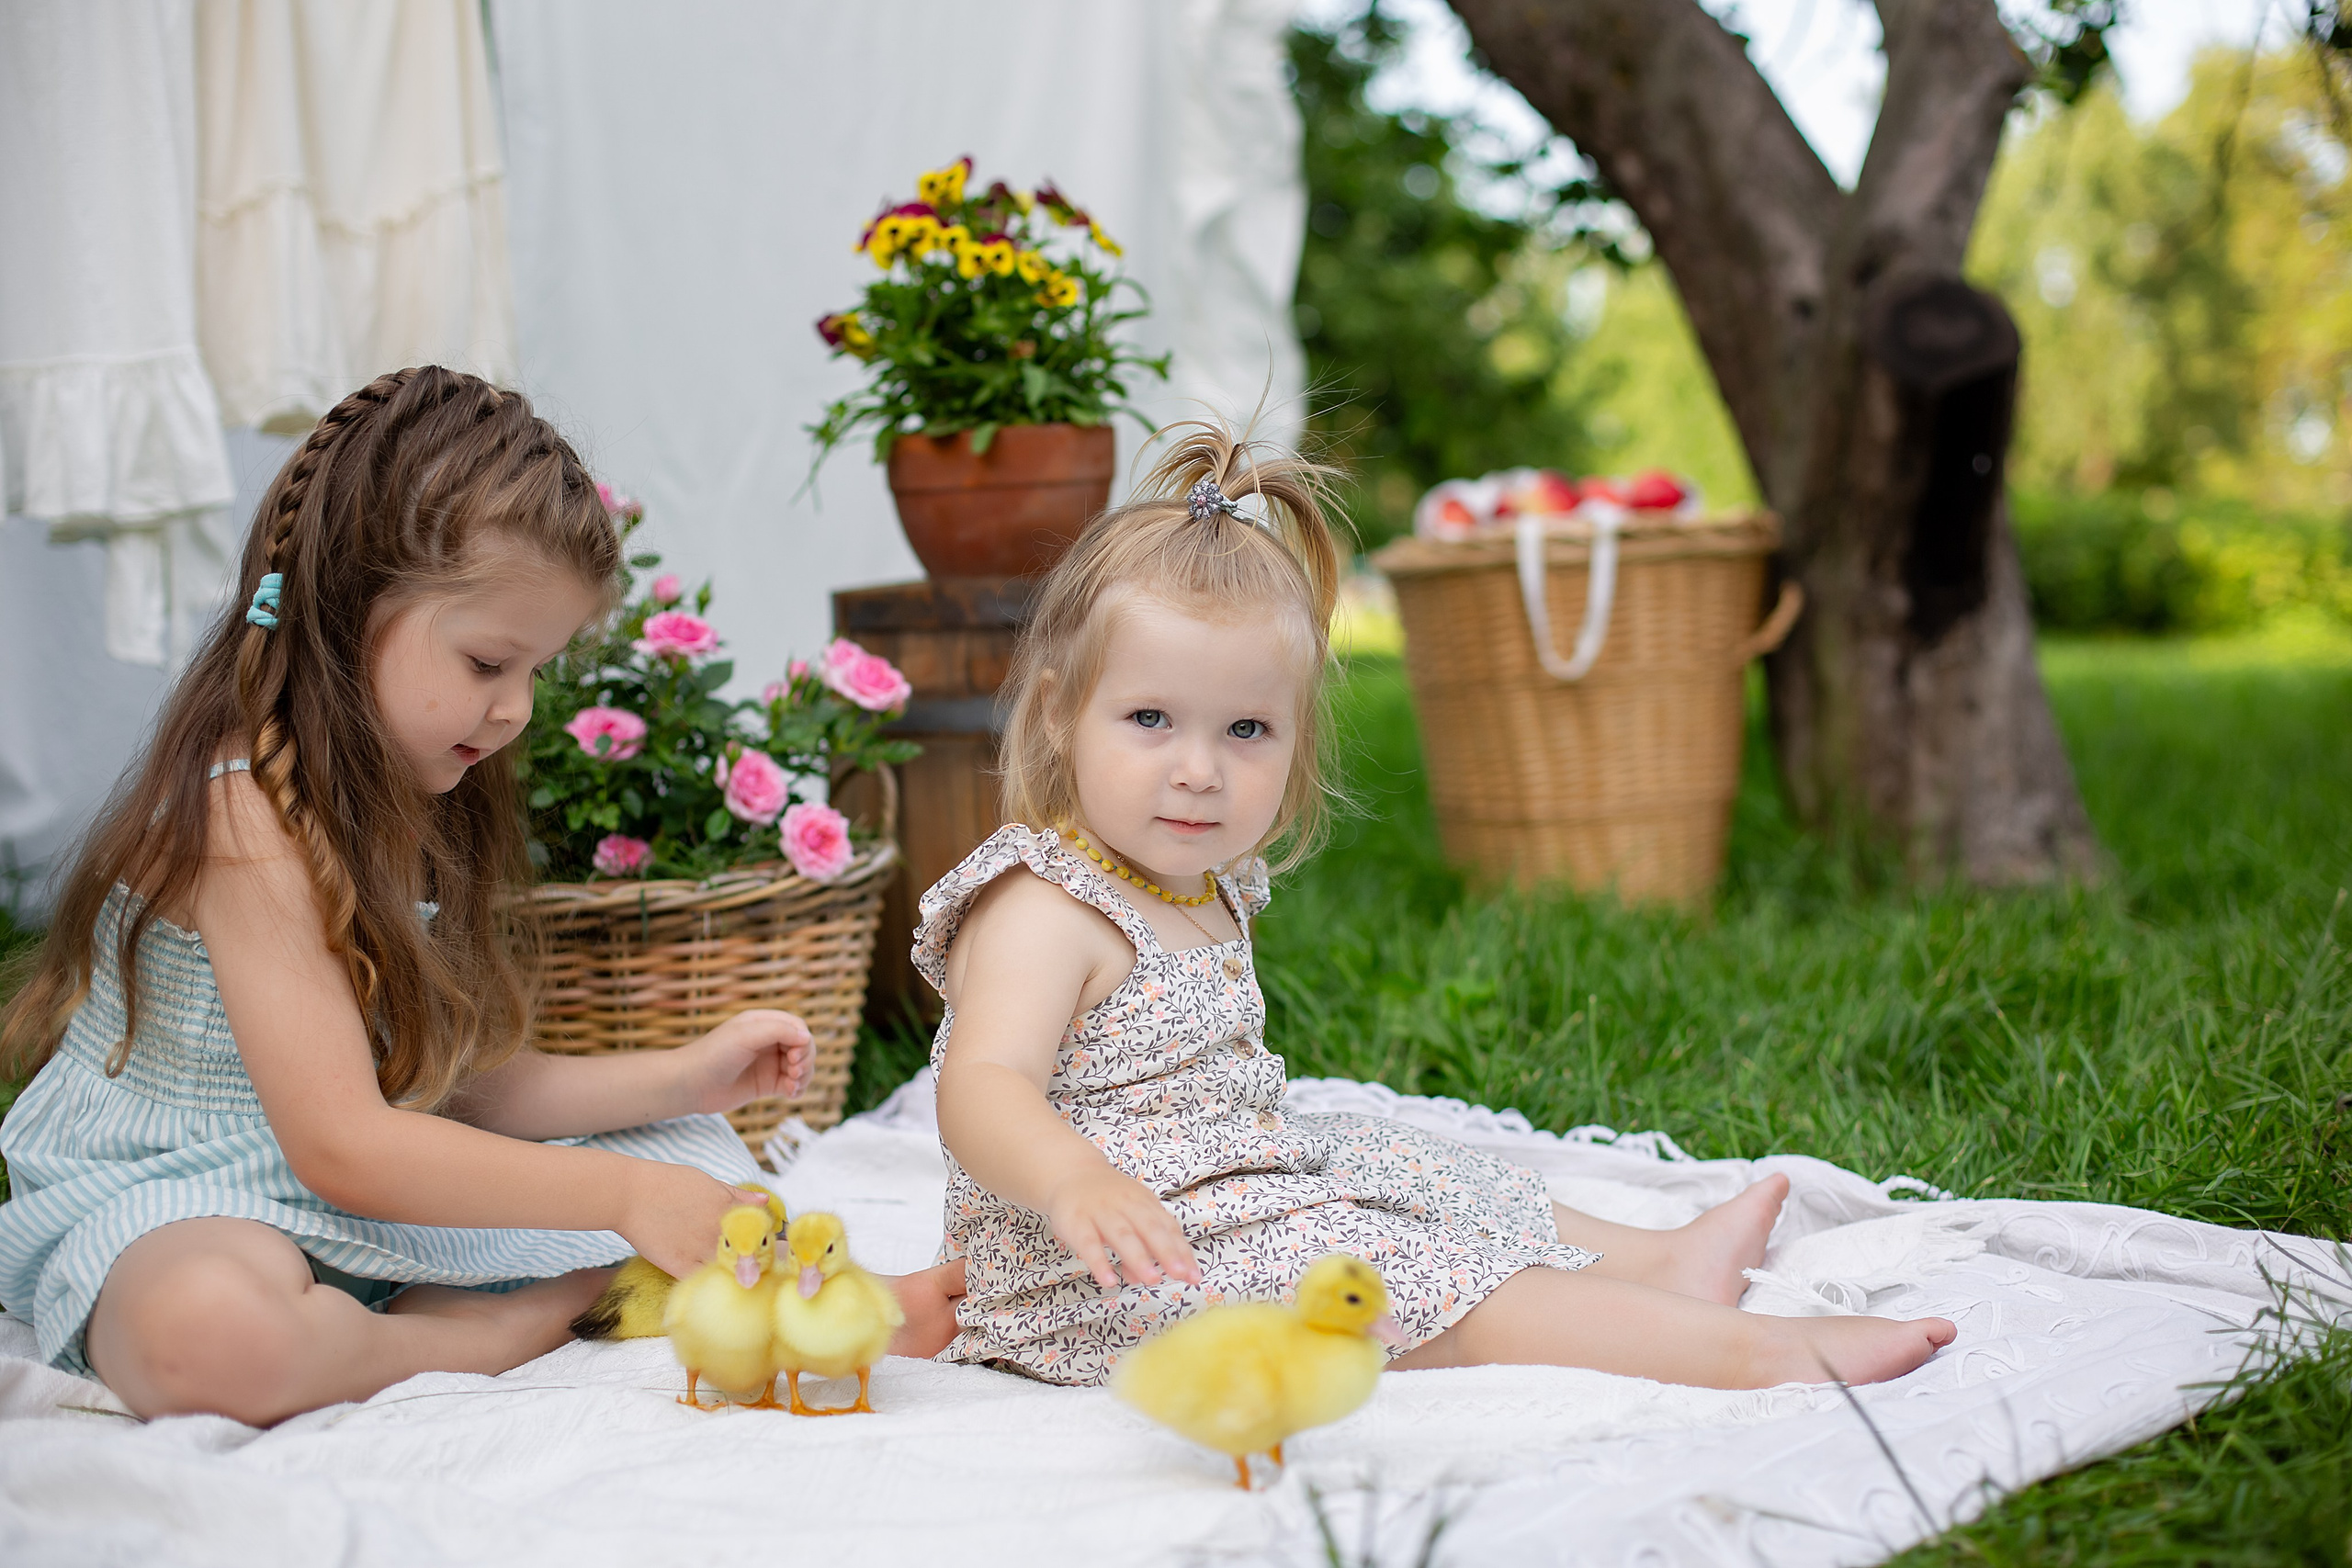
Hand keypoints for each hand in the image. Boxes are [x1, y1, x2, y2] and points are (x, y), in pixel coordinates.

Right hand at [618, 1159, 771, 1279]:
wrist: (630, 1194)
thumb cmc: (667, 1183)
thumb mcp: (707, 1182)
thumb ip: (736, 1195)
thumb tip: (764, 1201)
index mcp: (729, 1209)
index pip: (761, 1230)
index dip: (765, 1239)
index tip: (763, 1245)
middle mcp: (719, 1231)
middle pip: (749, 1253)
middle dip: (753, 1260)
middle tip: (752, 1265)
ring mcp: (700, 1249)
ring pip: (728, 1270)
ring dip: (734, 1274)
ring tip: (734, 1276)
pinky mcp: (680, 1265)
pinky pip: (703, 1281)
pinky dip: (709, 1283)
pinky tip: (710, 1281)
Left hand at [675, 1009, 812, 1115]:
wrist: (691, 1085)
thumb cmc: (714, 1054)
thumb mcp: (746, 1035)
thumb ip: (778, 1031)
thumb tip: (807, 1036)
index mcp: (763, 1023)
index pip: (797, 1026)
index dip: (803, 1040)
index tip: (795, 1055)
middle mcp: (768, 1042)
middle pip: (803, 1047)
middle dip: (805, 1059)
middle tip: (794, 1071)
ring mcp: (768, 1064)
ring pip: (801, 1066)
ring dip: (804, 1075)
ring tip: (792, 1086)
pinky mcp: (766, 1084)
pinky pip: (792, 1085)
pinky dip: (798, 1089)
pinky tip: (791, 1094)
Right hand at [1042, 1165, 1200, 1292]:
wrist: (1071, 1172)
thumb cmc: (1108, 1200)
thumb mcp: (1129, 1217)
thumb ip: (1142, 1247)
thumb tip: (1145, 1277)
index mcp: (1145, 1203)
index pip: (1168, 1228)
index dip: (1181, 1251)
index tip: (1194, 1275)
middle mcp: (1126, 1206)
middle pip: (1150, 1228)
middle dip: (1167, 1251)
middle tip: (1180, 1274)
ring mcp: (1101, 1212)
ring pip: (1122, 1235)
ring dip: (1139, 1257)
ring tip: (1152, 1279)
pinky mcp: (1076, 1222)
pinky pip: (1088, 1243)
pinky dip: (1099, 1262)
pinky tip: (1109, 1281)